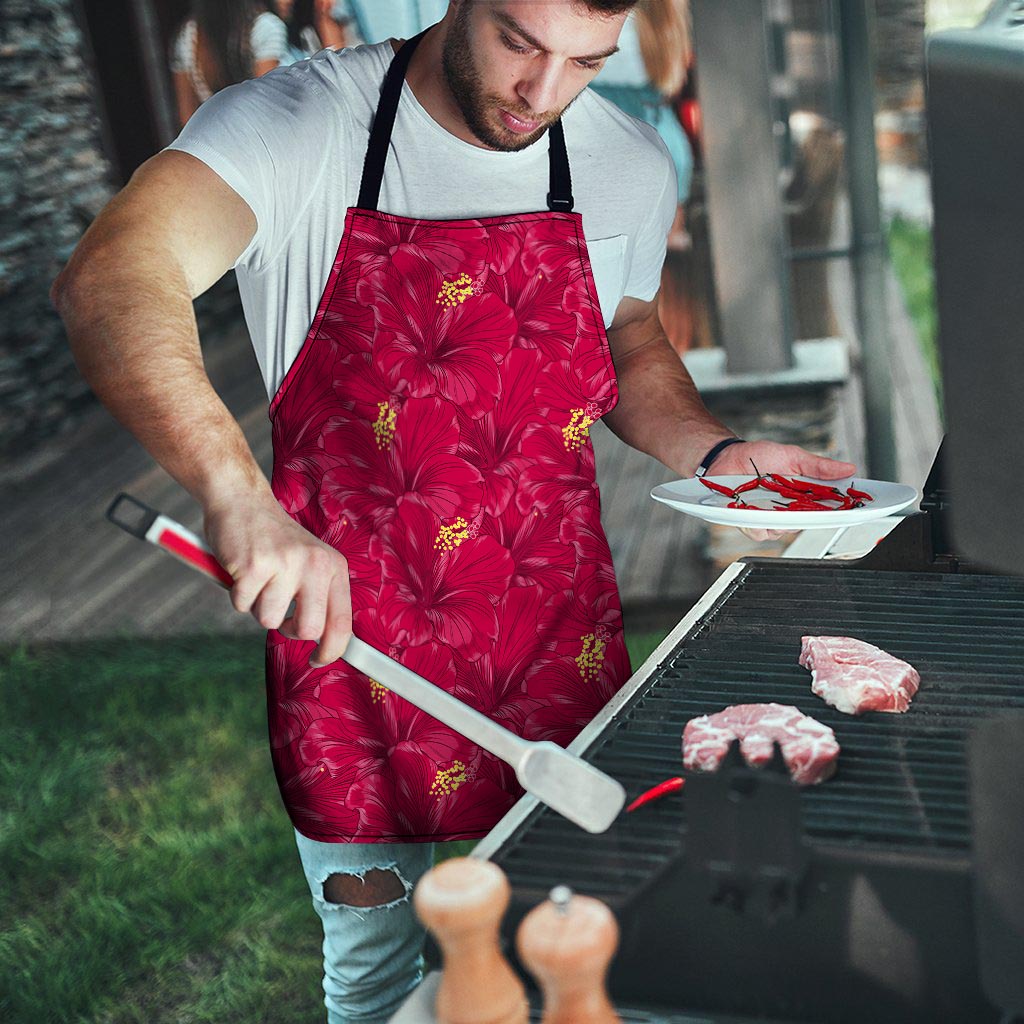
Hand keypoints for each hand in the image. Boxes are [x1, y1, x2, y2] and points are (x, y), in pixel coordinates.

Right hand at [203, 493, 351, 665]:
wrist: (242, 501)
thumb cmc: (275, 540)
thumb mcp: (310, 562)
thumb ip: (319, 597)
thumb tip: (326, 643)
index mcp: (333, 566)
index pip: (342, 622)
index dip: (332, 650)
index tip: (318, 660)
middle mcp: (315, 564)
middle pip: (308, 629)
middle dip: (289, 630)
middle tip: (279, 613)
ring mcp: (285, 564)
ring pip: (269, 620)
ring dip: (258, 607)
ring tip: (259, 579)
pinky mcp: (254, 566)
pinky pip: (242, 605)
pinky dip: (237, 595)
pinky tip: (243, 571)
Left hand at [707, 440, 856, 542]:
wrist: (727, 457)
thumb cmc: (759, 456)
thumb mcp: (793, 456)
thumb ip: (819, 466)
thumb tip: (848, 468)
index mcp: (804, 495)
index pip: (829, 508)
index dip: (843, 511)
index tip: (855, 509)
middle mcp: (789, 510)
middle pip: (808, 523)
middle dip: (809, 516)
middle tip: (803, 502)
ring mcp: (770, 518)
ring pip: (784, 531)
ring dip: (779, 518)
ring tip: (769, 499)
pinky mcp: (751, 523)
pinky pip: (760, 532)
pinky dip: (757, 522)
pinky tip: (751, 508)